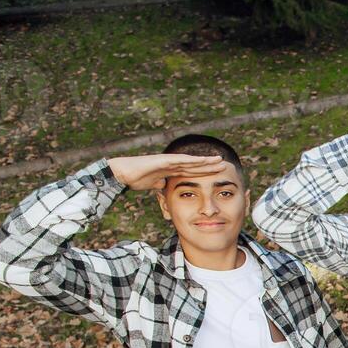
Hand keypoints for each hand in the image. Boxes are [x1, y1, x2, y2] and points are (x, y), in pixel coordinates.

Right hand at [107, 153, 228, 191]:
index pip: (192, 171)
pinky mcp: (163, 160)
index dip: (204, 172)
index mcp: (171, 170)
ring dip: (205, 161)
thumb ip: (161, 184)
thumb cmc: (135, 178)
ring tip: (219, 160)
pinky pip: (181, 160)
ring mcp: (168, 160)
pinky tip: (203, 160)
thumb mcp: (153, 185)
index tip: (217, 174)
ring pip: (191, 161)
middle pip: (195, 165)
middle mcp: (172, 164)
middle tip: (225, 165)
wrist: (123, 173)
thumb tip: (166, 187)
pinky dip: (192, 160)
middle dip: (209, 165)